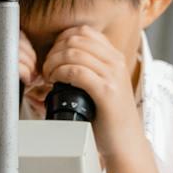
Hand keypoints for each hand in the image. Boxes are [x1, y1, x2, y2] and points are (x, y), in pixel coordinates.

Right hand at [0, 26, 40, 126]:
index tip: (30, 62)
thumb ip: (6, 66)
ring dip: (26, 63)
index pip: (3, 32)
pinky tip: (25, 81)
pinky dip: (19, 71)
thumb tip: (29, 55)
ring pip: (7, 49)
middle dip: (28, 53)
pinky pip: (2, 64)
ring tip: (30, 78)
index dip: (22, 43)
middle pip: (8, 37)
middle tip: (34, 72)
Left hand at [40, 26, 143, 162]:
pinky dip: (60, 74)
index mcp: (114, 57)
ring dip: (53, 64)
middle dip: (54, 52)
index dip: (61, 41)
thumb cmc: (108, 116)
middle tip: (48, 69)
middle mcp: (116, 62)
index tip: (53, 58)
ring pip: (73, 53)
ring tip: (50, 77)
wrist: (125, 141)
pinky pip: (76, 71)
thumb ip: (89, 68)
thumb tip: (60, 57)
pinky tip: (56, 83)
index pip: (83, 31)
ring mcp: (113, 76)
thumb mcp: (102, 84)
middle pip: (75, 39)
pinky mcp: (107, 91)